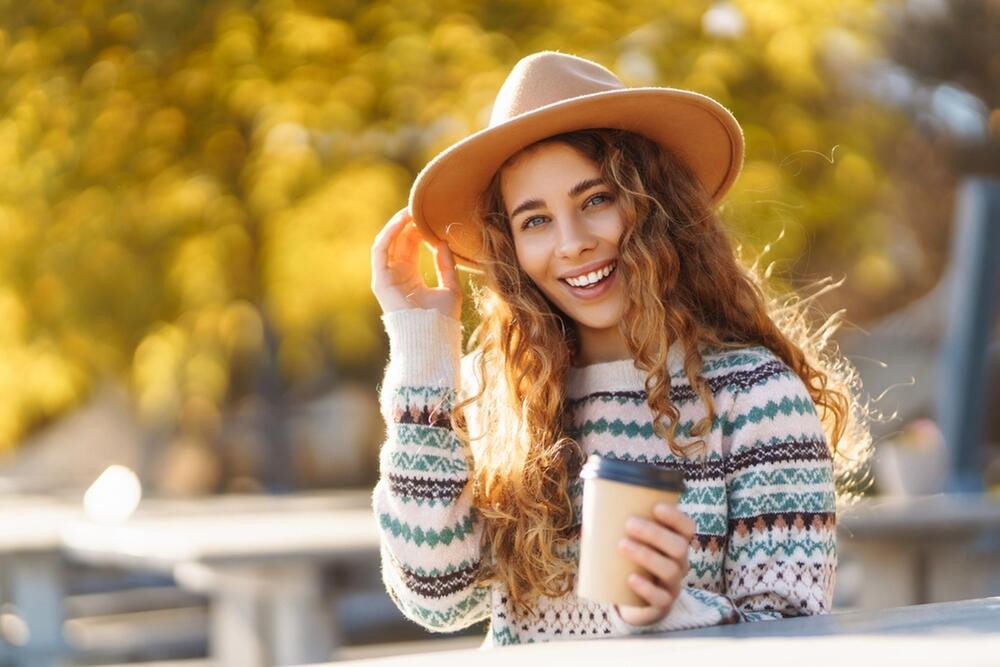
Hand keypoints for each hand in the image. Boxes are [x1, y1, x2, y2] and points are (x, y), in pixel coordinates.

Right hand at [371, 208, 461, 320]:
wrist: (431, 339)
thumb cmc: (442, 320)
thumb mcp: (450, 287)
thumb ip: (446, 265)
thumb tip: (443, 242)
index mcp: (412, 280)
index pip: (411, 248)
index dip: (418, 230)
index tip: (429, 216)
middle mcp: (397, 278)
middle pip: (399, 243)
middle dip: (408, 224)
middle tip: (421, 207)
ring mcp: (387, 279)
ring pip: (388, 243)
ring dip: (397, 225)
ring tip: (411, 210)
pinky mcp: (380, 281)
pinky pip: (380, 250)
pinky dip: (389, 233)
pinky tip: (402, 221)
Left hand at [615, 502, 695, 625]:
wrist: (633, 601)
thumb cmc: (630, 562)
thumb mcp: (631, 541)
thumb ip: (620, 522)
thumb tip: (593, 494)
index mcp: (676, 543)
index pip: (687, 528)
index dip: (676, 517)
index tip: (656, 507)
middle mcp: (680, 563)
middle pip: (679, 547)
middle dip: (655, 533)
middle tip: (629, 523)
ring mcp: (673, 585)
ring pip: (670, 570)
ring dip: (646, 555)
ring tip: (622, 545)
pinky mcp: (662, 605)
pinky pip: (660, 598)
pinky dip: (645, 587)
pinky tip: (630, 578)